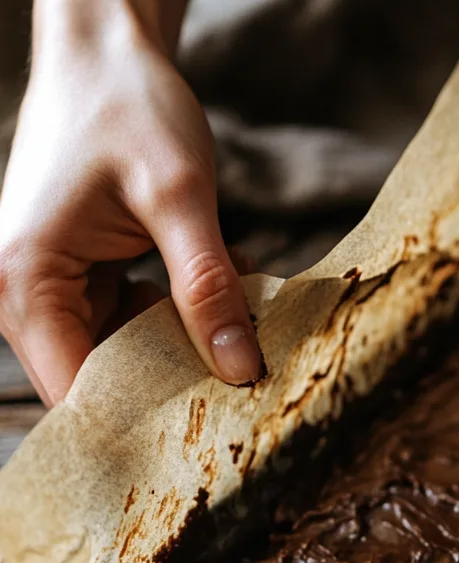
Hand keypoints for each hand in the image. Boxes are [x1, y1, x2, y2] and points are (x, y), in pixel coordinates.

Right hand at [0, 0, 261, 405]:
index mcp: (27, 282)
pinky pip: (137, 322)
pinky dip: (182, 312)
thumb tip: (240, 370)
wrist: (108, 52)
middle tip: (248, 372)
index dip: (145, 421)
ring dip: (188, 341)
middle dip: (178, 379)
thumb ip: (207, 287)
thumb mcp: (180, 198)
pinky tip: (220, 282)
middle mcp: (28, 295)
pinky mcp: (86, 277)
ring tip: (238, 312)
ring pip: (129, 354)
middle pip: (106, 380)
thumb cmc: (128, 108)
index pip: (80, 393)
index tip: (213, 431)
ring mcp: (56, 288)